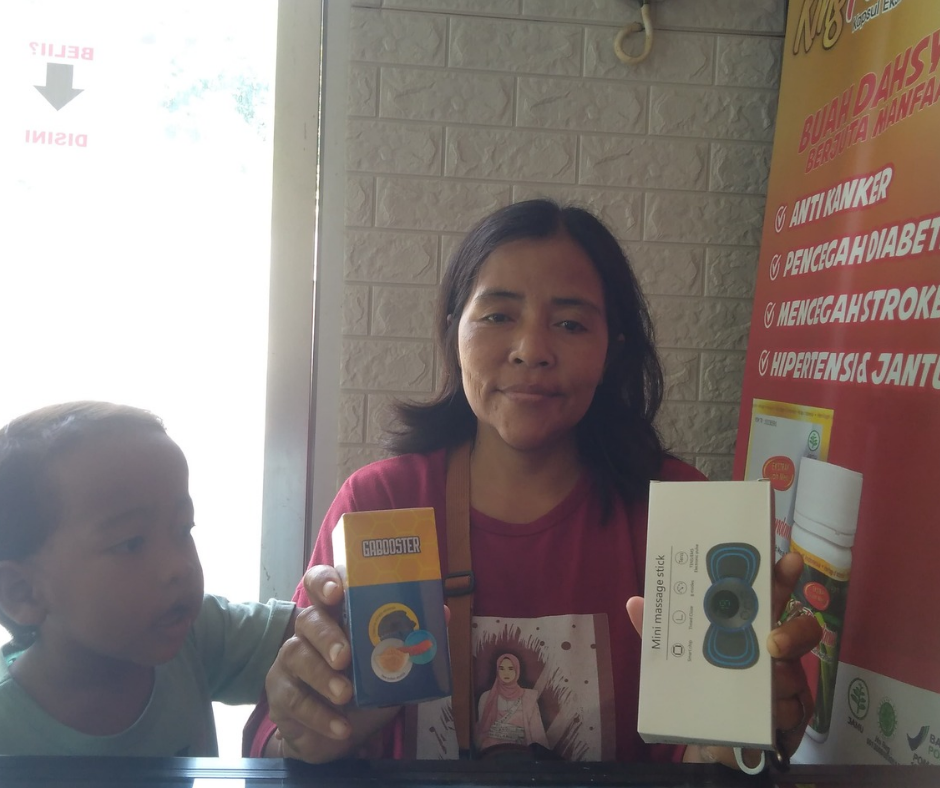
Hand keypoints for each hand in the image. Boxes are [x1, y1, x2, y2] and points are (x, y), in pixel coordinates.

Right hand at [264, 565, 397, 761]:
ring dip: (322, 676)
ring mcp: (290, 660)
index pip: (321, 583)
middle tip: (345, 656)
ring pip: (296, 654)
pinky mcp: (279, 694)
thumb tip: (442, 612)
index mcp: (336, 614)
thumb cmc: (367, 688)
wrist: (340, 734)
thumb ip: (413, 639)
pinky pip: (294, 699)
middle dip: (327, 635)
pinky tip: (341, 727)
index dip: (325, 581)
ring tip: (345, 695)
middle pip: (309, 618)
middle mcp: (309, 630)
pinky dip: (320, 715)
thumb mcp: (394, 665)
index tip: (336, 592)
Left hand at [624, 552, 821, 768]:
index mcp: (749, 625)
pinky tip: (768, 716)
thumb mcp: (677, 653)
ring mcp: (788, 680)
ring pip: (793, 674)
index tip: (788, 558)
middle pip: (801, 630)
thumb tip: (634, 602)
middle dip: (793, 633)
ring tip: (763, 688)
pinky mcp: (794, 712)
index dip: (782, 576)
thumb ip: (660, 630)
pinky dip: (780, 712)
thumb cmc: (704, 680)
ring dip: (778, 681)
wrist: (717, 734)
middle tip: (773, 643)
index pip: (770, 595)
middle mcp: (775, 648)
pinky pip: (793, 710)